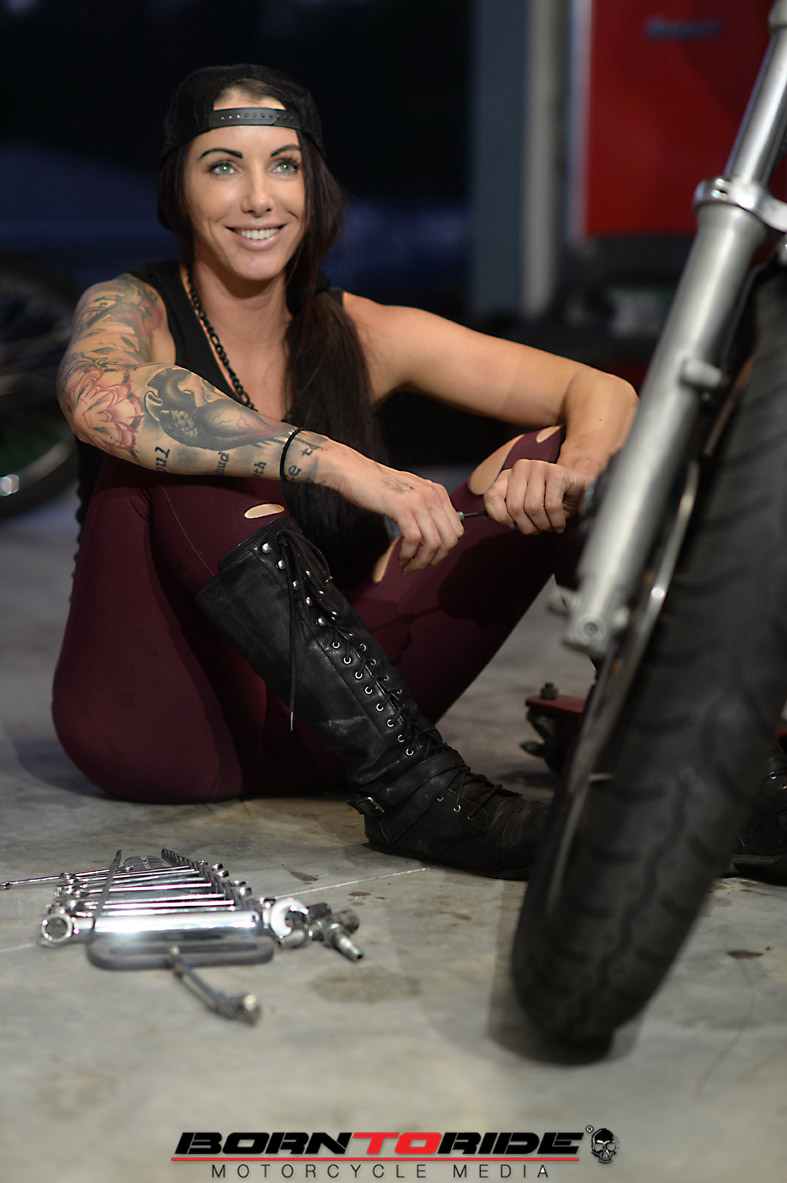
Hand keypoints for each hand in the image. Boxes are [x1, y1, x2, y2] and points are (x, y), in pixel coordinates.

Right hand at [326, 448, 463, 572]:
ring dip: (420, 562)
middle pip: (449, 540)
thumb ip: (427, 508)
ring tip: (408, 566)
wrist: (355, 472)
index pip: (457, 530)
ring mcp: (417, 501)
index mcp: (438, 492)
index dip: (445, 550)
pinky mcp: (401, 507)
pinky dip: (408, 555)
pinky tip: (400, 557)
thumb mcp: (411, 493)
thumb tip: (438, 533)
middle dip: (436, 560)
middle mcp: (432, 495)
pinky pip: (414, 540)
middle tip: (420, 566)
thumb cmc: (379, 486)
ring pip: (432, 543)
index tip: (431, 557)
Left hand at [482, 458, 594, 534]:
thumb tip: (491, 518)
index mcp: (508, 475)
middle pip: (514, 508)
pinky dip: (555, 522)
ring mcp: (539, 467)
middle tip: (538, 529)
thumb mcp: (524, 508)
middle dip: (527, 526)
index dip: (500, 518)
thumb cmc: (551, 500)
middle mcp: (521, 467)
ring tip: (549, 525)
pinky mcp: (557, 473)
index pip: (491, 497)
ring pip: (533, 508)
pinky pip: (551, 507)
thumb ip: (505, 512)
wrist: (579, 488)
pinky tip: (559, 524)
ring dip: (543, 525)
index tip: (513, 525)